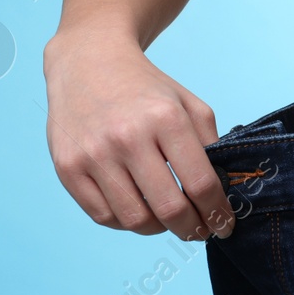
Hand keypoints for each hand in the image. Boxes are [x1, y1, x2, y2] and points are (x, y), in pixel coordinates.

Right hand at [43, 29, 235, 240]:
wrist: (89, 63)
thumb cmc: (145, 89)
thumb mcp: (188, 103)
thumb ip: (209, 144)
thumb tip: (222, 191)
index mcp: (166, 118)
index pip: (200, 183)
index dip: (217, 213)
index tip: (225, 226)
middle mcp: (128, 137)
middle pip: (169, 209)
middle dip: (192, 229)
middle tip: (200, 231)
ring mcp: (95, 155)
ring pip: (134, 220)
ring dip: (159, 229)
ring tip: (168, 221)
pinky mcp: (68, 168)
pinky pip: (103, 216)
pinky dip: (126, 222)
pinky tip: (138, 211)